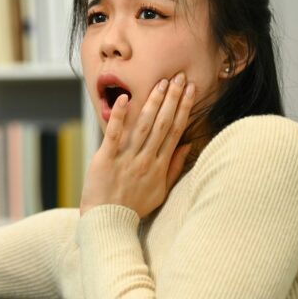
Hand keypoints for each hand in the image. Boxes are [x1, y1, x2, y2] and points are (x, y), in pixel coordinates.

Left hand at [80, 73, 194, 218]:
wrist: (108, 221)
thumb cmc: (134, 207)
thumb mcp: (160, 191)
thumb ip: (175, 167)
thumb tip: (188, 145)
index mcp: (159, 165)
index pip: (175, 131)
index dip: (184, 109)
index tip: (191, 90)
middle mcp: (146, 159)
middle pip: (162, 124)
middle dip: (172, 99)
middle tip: (179, 77)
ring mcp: (126, 158)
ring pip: (143, 126)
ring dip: (153, 103)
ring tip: (161, 83)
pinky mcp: (106, 158)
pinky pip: (114, 134)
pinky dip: (119, 116)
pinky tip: (126, 98)